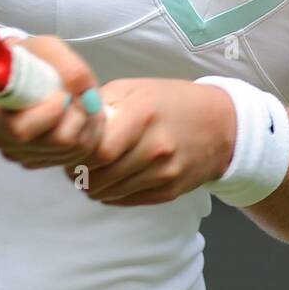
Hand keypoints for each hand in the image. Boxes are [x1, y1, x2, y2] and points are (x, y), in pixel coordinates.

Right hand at [0, 35, 107, 169]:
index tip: (64, 94)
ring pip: (68, 152)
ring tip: (85, 102)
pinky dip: (86, 137)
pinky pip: (73, 158)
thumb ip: (69, 68)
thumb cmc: (31, 58)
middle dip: (77, 117)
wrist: (27, 71)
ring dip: (87, 125)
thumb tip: (86, 95)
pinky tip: (82, 117)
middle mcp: (1, 140)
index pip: (21, 130)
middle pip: (52, 143)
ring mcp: (19, 154)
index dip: (51, 114)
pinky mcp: (38, 161)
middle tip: (82, 96)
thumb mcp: (48, 48)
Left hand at [65, 77, 235, 207]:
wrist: (220, 125)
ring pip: (111, 192)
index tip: (70, 151)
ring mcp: (165, 172)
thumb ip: (101, 103)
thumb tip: (68, 121)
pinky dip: (111, 194)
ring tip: (90, 173)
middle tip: (73, 166)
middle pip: (102, 175)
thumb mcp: (135, 88)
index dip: (77, 154)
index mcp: (144, 114)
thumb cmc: (170, 102)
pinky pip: (127, 200)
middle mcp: (156, 146)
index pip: (98, 149)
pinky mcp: (170, 192)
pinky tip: (111, 181)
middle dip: (79, 174)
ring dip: (92, 186)